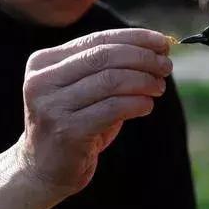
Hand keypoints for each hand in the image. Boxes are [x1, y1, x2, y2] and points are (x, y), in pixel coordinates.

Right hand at [18, 28, 172, 193]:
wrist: (45, 170)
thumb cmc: (74, 124)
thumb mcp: (85, 90)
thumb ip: (110, 67)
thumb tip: (158, 46)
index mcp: (43, 62)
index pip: (97, 39)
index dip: (134, 38)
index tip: (163, 42)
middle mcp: (42, 81)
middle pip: (104, 56)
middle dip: (142, 58)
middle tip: (166, 66)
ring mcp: (52, 106)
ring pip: (111, 80)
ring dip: (144, 81)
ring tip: (159, 87)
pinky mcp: (67, 131)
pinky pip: (114, 108)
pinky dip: (138, 103)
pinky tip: (148, 105)